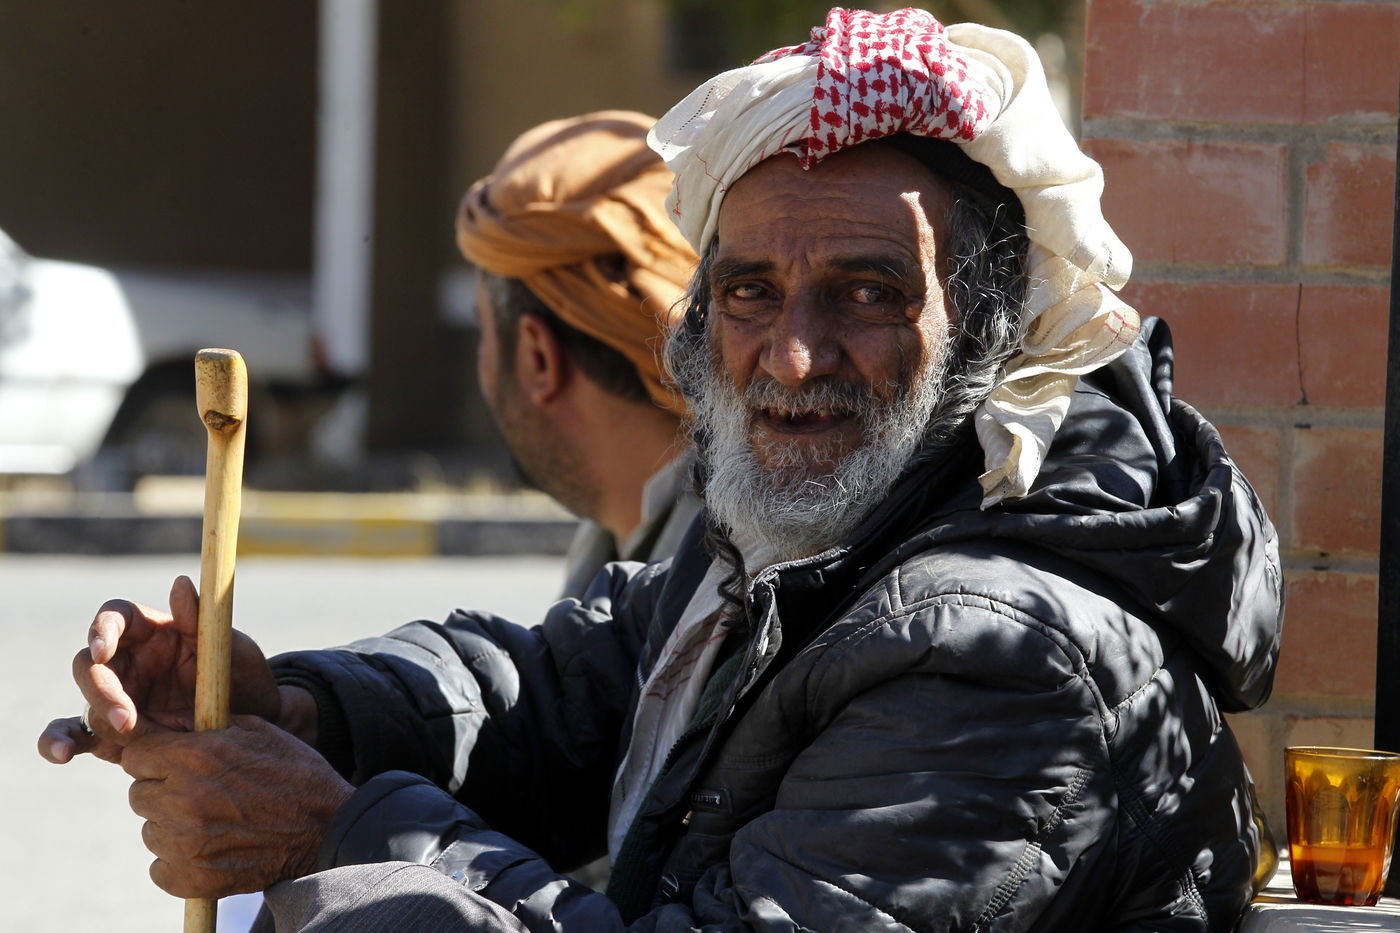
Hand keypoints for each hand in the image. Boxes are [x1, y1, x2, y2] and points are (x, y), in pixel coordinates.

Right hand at [37, 575, 280, 764]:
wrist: (257, 723)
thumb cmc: (245, 677)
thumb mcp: (234, 649)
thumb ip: (204, 622)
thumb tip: (180, 583)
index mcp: (153, 632)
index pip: (115, 618)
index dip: (102, 629)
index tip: (102, 650)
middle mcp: (129, 662)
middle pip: (90, 664)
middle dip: (101, 690)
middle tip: (128, 720)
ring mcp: (119, 697)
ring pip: (83, 700)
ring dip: (83, 718)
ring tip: (80, 745)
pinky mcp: (115, 732)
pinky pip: (80, 735)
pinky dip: (60, 742)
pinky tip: (61, 755)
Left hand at [124, 715, 353, 897]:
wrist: (327, 828)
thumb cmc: (294, 773)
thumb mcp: (256, 732)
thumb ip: (204, 725)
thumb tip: (165, 723)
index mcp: (196, 757)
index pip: (135, 754)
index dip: (153, 756)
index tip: (169, 761)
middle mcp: (182, 799)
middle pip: (139, 794)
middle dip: (164, 790)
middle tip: (201, 793)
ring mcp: (184, 843)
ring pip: (151, 831)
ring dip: (173, 826)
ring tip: (214, 821)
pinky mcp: (190, 878)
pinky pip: (160, 867)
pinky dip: (179, 861)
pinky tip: (212, 848)